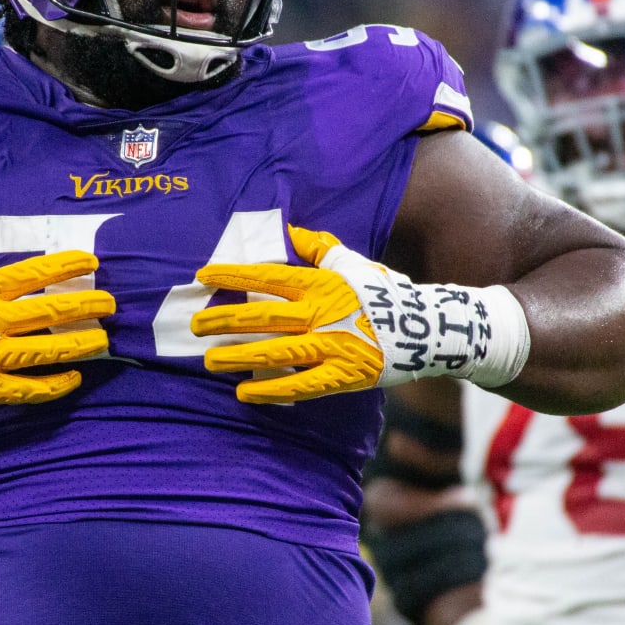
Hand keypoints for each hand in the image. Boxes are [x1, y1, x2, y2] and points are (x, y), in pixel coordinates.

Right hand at [0, 225, 115, 424]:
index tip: (92, 260)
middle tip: (110, 303)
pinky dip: (54, 385)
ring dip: (79, 345)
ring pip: (46, 350)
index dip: (66, 264)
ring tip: (103, 340)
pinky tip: (74, 379)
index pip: (33, 272)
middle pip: (50, 310)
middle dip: (86, 305)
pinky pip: (27, 389)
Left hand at [191, 225, 528, 403]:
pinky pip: (300, 386)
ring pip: (275, 352)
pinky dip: (271, 390)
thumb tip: (293, 231)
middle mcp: (323, 314)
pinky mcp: (343, 377)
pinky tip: (244, 393)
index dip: (234, 274)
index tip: (203, 274)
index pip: (270, 276)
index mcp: (323, 284)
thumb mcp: (356, 264)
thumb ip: (322, 249)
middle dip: (224, 319)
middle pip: (263, 316)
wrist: (430, 330)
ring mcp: (332, 347)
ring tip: (209, 360)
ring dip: (238, 356)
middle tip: (194, 324)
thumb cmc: (386, 295)